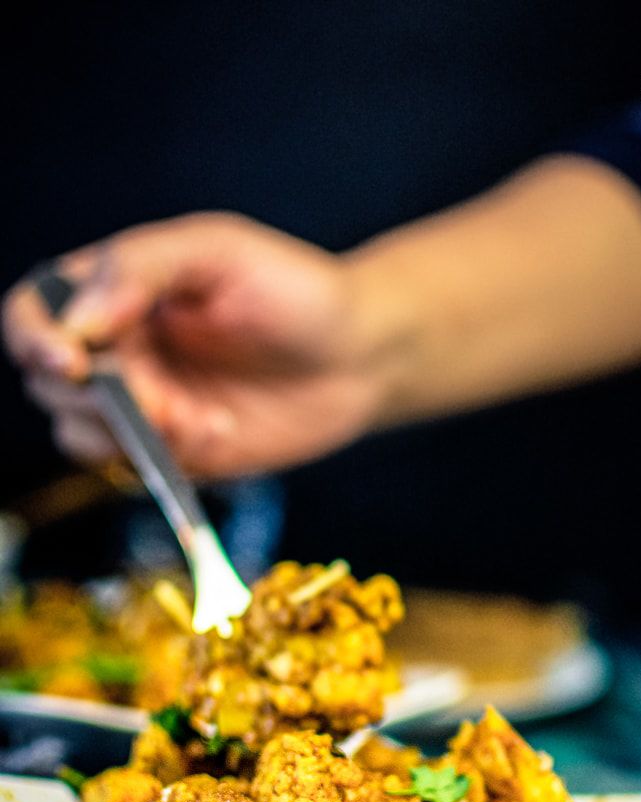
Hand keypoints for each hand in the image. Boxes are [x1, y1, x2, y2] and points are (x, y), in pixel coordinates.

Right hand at [2, 213, 390, 477]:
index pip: (34, 313)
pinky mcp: (174, 451)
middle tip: (154, 397)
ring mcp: (143, 405)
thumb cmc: (295, 291)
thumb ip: (140, 267)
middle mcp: (117, 349)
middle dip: (93, 396)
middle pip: (48, 383)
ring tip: (197, 416)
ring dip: (127, 433)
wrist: (361, 358)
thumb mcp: (219, 250)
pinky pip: (136, 468)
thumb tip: (79, 319)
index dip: (34, 338)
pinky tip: (220, 430)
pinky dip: (166, 457)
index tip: (74, 359)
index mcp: (113, 290)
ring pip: (80, 435)